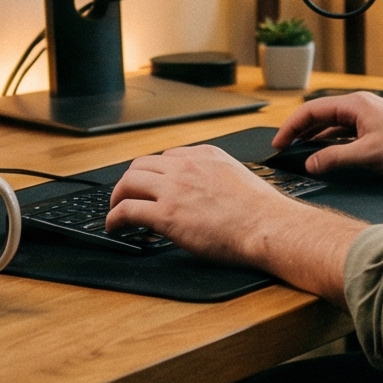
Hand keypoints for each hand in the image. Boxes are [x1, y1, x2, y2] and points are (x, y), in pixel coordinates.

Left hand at [107, 146, 357, 297]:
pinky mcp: (167, 214)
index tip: (152, 186)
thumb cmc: (262, 211)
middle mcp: (186, 166)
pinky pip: (127, 210)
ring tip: (116, 210)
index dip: (155, 173)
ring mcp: (174, 188)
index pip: (167, 157)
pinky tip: (114, 226)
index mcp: (205, 155)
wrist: (268, 226)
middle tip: (127, 195)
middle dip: (130, 181)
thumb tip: (207, 192)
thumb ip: (216, 177)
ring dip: (117, 197)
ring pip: (129, 182)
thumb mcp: (237, 177)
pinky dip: (114, 218)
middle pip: (141, 165)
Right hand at [270, 92, 382, 179]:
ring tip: (302, 154)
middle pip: (321, 116)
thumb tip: (309, 163)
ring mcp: (370, 117)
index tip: (278, 143)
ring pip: (334, 126)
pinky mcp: (378, 130)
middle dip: (300, 132)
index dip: (291, 127)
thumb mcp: (368, 156)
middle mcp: (361, 106)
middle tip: (285, 149)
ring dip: (317, 139)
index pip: (312, 110)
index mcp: (356, 104)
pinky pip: (347, 134)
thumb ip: (334, 159)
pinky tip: (329, 156)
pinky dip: (333, 144)